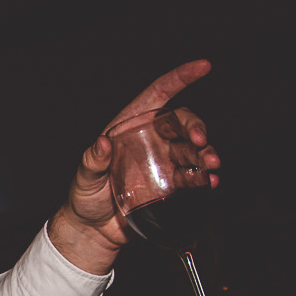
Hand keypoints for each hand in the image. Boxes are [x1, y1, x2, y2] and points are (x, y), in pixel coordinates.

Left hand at [52, 60, 221, 272]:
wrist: (94, 229)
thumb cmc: (85, 197)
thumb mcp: (84, 178)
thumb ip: (92, 161)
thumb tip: (102, 143)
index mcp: (130, 126)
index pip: (158, 94)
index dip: (180, 78)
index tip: (203, 67)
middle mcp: (151, 139)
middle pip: (182, 122)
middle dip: (196, 128)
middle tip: (200, 141)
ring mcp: (163, 161)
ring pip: (193, 149)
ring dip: (205, 153)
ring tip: (211, 165)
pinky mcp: (171, 183)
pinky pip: (194, 175)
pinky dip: (204, 177)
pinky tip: (210, 181)